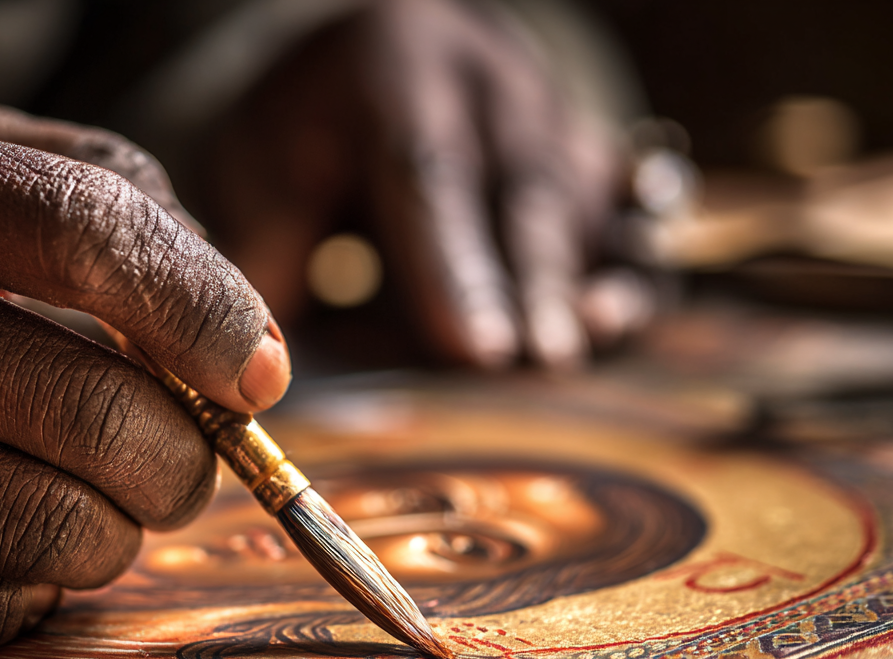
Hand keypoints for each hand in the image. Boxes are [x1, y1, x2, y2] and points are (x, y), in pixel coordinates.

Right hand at [0, 104, 289, 646]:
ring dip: (113, 530)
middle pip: (91, 411)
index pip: (82, 232)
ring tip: (86, 495)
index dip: (204, 311)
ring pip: (52, 528)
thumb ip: (105, 210)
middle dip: (183, 459)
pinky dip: (32, 583)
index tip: (259, 371)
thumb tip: (241, 343)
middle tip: (179, 459)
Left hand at [194, 0, 621, 367]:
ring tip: (582, 343)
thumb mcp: (264, 169)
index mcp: (397, 63)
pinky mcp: (590, 156)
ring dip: (584, 279)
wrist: (375, 64)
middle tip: (534, 358)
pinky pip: (628, 214)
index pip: (428, 170)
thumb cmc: (308, 130)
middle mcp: (492, 80)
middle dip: (532, 280)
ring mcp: (553, 113)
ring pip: (582, 201)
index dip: (453, 262)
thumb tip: (267, 360)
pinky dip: (629, 268)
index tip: (472, 345)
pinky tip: (617, 319)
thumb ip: (269, 254)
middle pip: (522, 186)